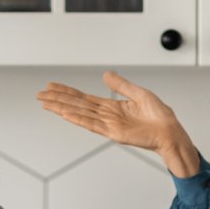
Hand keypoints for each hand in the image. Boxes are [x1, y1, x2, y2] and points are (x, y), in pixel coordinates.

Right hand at [37, 71, 200, 176]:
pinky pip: (92, 124)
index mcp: (111, 106)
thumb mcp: (139, 93)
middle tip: (40, 95)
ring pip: (80, 114)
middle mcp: (106, 116)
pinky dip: (78, 119)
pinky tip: (66, 114)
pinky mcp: (114, 133)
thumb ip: (120, 85)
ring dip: (62, 109)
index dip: (67, 92)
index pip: (83, 98)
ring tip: (46, 104)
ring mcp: (108, 125)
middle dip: (57, 100)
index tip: (52, 87)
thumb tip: (105, 75)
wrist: (170, 132)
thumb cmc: (159, 116)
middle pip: (76, 105)